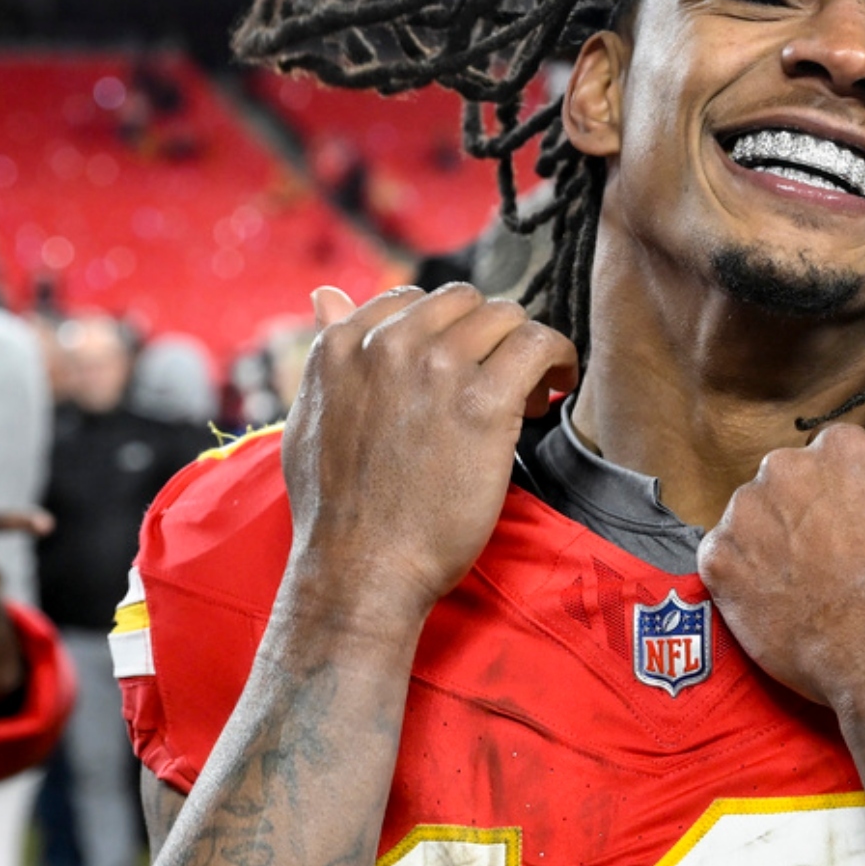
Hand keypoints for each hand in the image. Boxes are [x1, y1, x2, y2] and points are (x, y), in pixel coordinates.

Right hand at [283, 284, 577, 626]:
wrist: (361, 569)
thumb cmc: (336, 511)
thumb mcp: (307, 419)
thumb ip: (326, 352)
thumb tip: (326, 296)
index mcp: (344, 344)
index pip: (412, 300)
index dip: (445, 333)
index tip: (461, 368)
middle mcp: (390, 343)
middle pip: (465, 302)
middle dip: (488, 336)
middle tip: (502, 381)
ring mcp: (439, 367)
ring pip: (506, 317)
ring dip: (523, 348)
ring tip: (528, 394)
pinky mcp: (485, 400)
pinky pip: (539, 345)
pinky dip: (557, 358)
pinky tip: (557, 387)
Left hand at [697, 377, 864, 710]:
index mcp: (839, 447)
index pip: (835, 458)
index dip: (853, 500)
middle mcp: (784, 468)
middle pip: (790, 484)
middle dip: (808, 516)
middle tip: (841, 564)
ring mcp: (746, 515)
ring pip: (755, 519)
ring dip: (774, 545)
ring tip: (811, 587)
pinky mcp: (718, 561)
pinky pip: (723, 558)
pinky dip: (743, 578)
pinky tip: (779, 601)